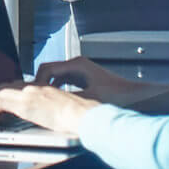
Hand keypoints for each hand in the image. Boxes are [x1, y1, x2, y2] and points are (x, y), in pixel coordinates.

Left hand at [0, 82, 102, 134]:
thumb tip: (54, 116)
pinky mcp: (25, 105)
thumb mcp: (65, 106)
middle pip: (9, 86)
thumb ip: (55, 107)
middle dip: (0, 95)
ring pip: (3, 91)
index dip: (11, 92)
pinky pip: (0, 102)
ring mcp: (29, 95)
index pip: (22, 85)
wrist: (83, 115)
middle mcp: (35, 88)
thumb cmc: (81, 114)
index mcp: (45, 88)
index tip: (8, 100)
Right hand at [31, 55, 147, 97]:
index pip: (46, 69)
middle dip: (40, 84)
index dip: (37, 82)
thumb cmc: (118, 95)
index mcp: (77, 65)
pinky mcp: (83, 79)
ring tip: (42, 100)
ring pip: (55, 77)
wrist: (134, 96)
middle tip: (34, 98)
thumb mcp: (89, 98)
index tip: (33, 94)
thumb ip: (67, 99)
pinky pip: (63, 82)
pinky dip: (57, 90)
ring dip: (48, 87)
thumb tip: (50, 103)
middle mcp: (78, 65)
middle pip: (49, 71)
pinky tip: (57, 102)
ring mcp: (80, 72)